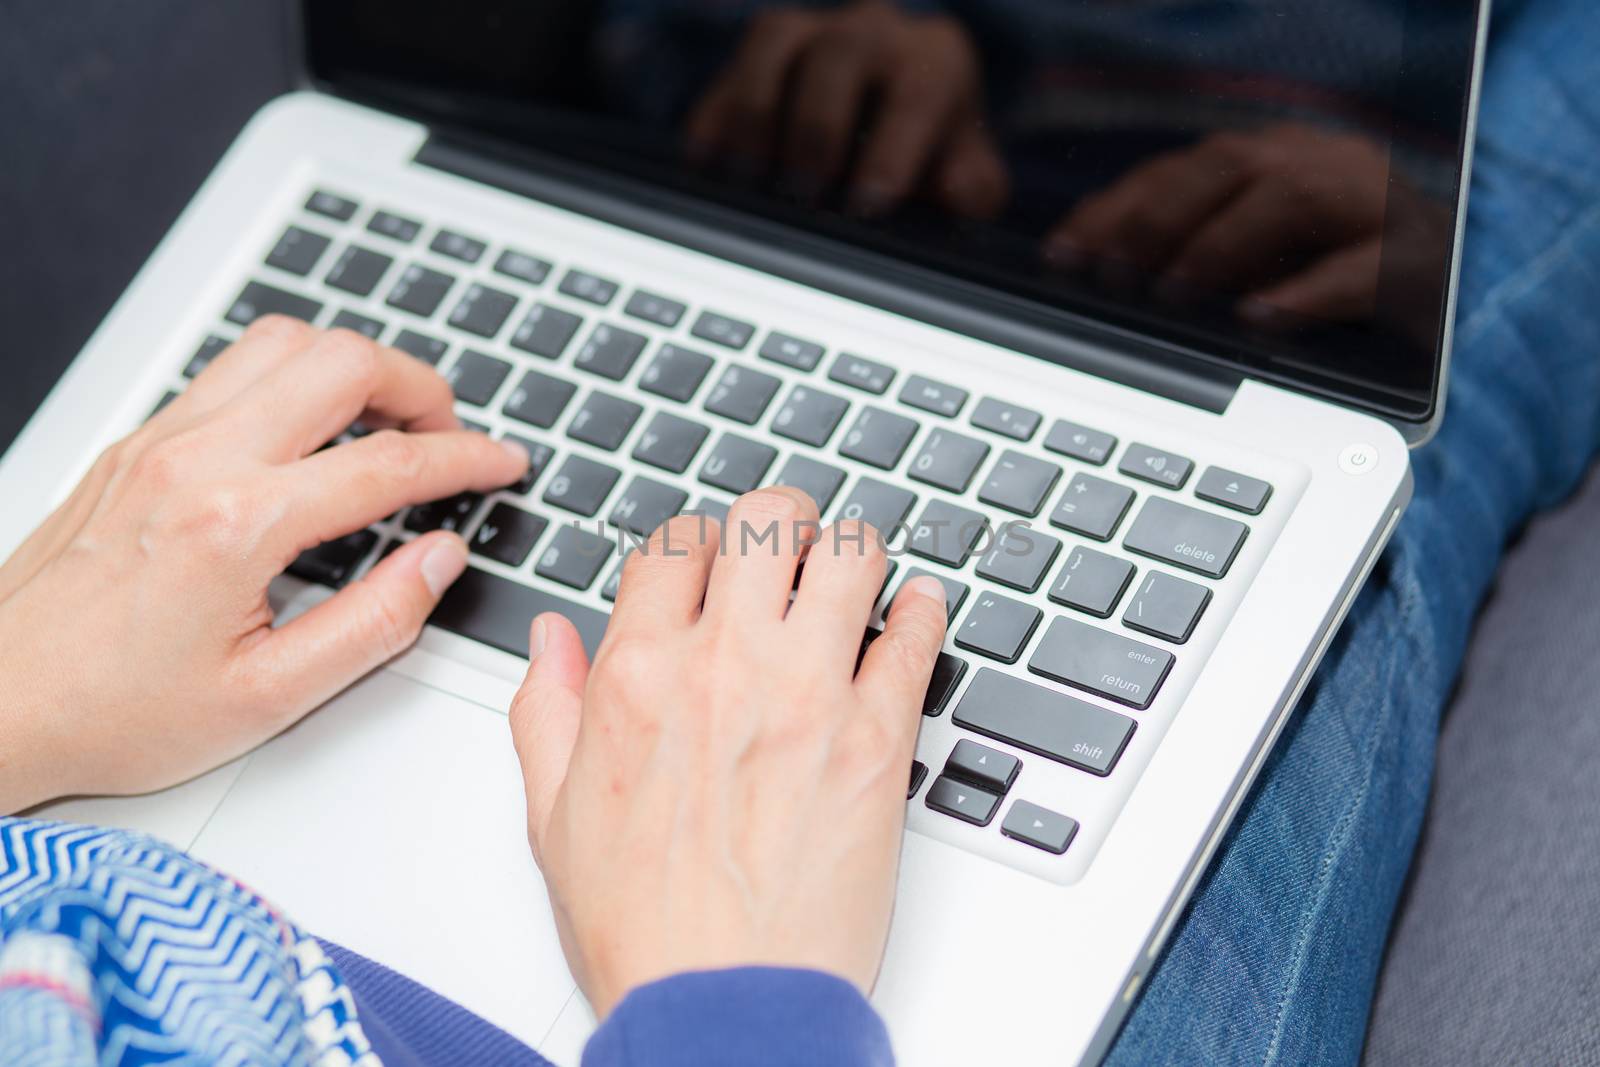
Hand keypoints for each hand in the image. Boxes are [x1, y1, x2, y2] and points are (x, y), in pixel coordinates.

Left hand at [0, 317, 527, 812]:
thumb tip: (438, 562)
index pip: (389, 464)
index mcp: (236, 526)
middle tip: (450, 436)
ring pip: (283, 342)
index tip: (502, 464)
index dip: (466, 459)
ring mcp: (159, 440)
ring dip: (354, 367)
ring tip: (388, 420)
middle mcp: (196, 461)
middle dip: (421, 387)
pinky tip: (314, 431)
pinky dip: (296, 376)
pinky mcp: (135, 441)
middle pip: (342, 362)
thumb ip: (375, 623)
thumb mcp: (269, 698)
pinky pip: (233, 367)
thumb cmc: (110, 712)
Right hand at [509, 488, 948, 1015]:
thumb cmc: (645, 926)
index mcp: (639, 676)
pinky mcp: (879, 738)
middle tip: (791, 549)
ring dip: (854, 551)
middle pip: (767, 522)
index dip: (698, 542)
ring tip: (854, 577)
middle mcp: (725, 666)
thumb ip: (547, 711)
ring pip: (851, 552)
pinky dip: (925, 611)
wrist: (724, 1004)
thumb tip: (552, 641)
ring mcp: (809, 694)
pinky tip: (917, 612)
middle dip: (781, 523)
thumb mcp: (554, 817)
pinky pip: (917, 636)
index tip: (714, 565)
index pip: (675, 544)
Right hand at [685, 1, 1007, 218]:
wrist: (891, 137)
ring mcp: (809, 35)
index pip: (920, 88)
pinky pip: (725, 73)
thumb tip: (958, 191)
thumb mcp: (967, 181)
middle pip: (841, 50)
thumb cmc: (932, 163)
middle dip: (819, 127)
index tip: (868, 204)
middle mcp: (873, 31)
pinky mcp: (754, 62)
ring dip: (758, 111)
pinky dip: (713, 122)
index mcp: (935, 58)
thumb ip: (974, 189)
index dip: (892, 148)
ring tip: (754, 179)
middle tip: (807, 192)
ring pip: (773, 38)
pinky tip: (709, 171)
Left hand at [1045, 124, 1397, 325]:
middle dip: (1158, 220)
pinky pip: (1361, 269)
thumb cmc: (1331, 282)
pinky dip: (1305, 294)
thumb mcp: (1254, 260)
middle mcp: (1324, 164)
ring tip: (1172, 294)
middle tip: (1110, 277)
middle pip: (1230, 166)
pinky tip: (1258, 320)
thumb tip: (1096, 272)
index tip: (1063, 255)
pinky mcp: (1417, 262)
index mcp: (1277, 159)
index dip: (1116, 208)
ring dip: (1220, 247)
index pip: (1181, 168)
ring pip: (1293, 199)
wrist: (1450, 298)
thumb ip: (1190, 249)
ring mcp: (1377, 206)